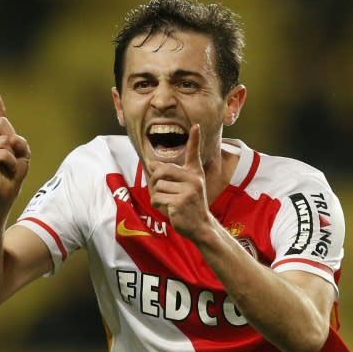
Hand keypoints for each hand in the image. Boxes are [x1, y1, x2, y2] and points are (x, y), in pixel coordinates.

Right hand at [0, 81, 30, 205]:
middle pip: (4, 124)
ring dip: (14, 155)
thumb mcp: (24, 153)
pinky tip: (6, 170)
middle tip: (14, 156)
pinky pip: (3, 153)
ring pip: (6, 140)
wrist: (7, 191)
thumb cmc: (15, 172)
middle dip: (15, 141)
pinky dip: (11, 162)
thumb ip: (19, 141)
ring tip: (9, 165)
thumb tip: (8, 137)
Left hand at [149, 124, 211, 240]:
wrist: (200, 225)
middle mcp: (193, 180)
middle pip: (161, 171)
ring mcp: (188, 191)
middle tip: (160, 191)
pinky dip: (158, 205)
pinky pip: (157, 198)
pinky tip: (168, 210)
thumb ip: (170, 174)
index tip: (196, 126)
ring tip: (169, 203)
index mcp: (194, 173)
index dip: (195, 139)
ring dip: (157, 197)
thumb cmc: (190, 204)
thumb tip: (152, 163)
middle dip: (155, 181)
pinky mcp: (180, 203)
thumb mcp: (183, 187)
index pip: (193, 153)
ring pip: (158, 187)